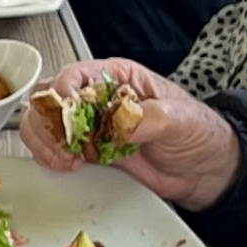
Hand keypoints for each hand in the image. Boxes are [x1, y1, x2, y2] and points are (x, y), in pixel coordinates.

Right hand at [13, 58, 238, 209]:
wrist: (203, 171)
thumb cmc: (197, 133)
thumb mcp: (181, 118)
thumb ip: (151, 116)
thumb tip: (123, 120)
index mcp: (117, 78)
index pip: (74, 75)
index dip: (63, 93)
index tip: (68, 115)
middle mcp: (96, 99)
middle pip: (48, 97)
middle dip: (48, 121)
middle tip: (67, 143)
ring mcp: (89, 126)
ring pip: (42, 122)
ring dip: (46, 140)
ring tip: (67, 158)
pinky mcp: (87, 152)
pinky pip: (54, 148)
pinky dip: (51, 157)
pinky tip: (68, 165)